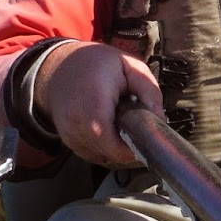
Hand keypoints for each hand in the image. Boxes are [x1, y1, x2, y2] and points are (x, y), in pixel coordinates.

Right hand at [33, 41, 164, 166]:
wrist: (59, 65)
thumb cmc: (95, 63)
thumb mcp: (129, 65)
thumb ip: (149, 90)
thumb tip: (161, 120)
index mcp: (93, 103)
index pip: (114, 145)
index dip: (133, 147)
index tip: (143, 134)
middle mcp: (76, 122)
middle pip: (110, 153)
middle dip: (127, 144)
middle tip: (131, 122)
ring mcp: (69, 134)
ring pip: (102, 157)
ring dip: (115, 146)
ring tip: (116, 121)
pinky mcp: (67, 140)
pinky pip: (92, 154)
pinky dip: (103, 146)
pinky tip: (106, 126)